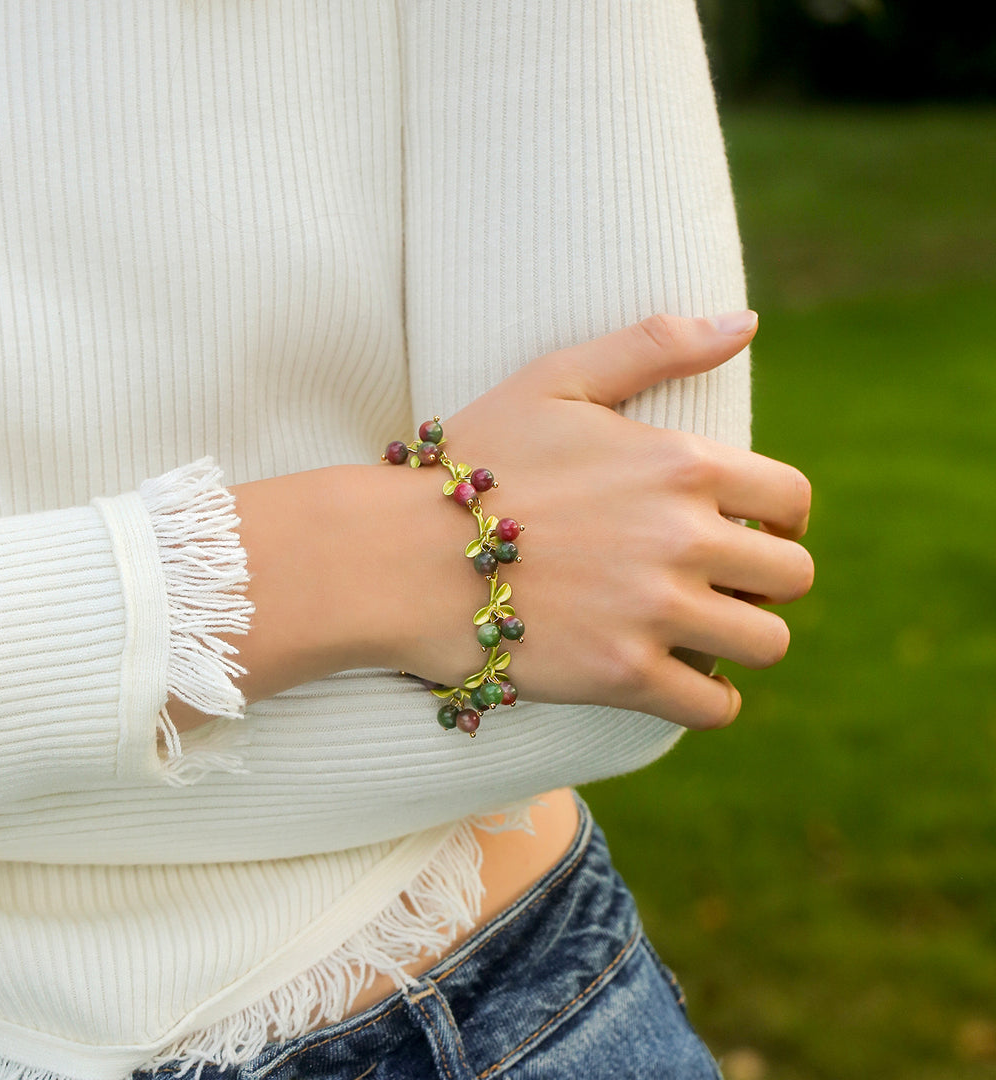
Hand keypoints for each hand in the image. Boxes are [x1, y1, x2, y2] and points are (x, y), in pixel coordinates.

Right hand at [203, 312, 811, 734]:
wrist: (400, 554)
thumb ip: (655, 343)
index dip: (783, 519)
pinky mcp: (620, 674)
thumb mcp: (556, 378)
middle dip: (764, 583)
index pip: (791, 499)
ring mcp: (653, 611)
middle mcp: (681, 538)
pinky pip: (713, 706)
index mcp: (678, 463)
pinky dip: (708, 699)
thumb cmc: (473, 463)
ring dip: (742, 641)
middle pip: (790, 578)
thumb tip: (746, 321)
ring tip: (699, 632)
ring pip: (764, 644)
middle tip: (720, 585)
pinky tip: (676, 678)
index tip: (756, 532)